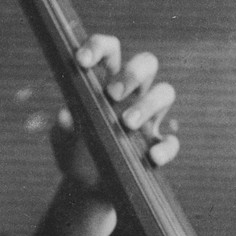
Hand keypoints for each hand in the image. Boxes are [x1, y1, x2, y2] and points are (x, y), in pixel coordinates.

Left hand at [52, 33, 178, 191]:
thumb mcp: (63, 142)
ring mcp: (149, 117)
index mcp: (106, 81)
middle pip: (146, 62)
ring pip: (165, 92)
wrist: (87, 187)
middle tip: (112, 93)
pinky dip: (166, 147)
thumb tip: (65, 116)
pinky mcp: (159, 145)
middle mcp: (132, 93)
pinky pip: (172, 140)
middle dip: (132, 73)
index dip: (98, 47)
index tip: (82, 60)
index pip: (109, 50)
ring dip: (147, 105)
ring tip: (126, 123)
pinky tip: (152, 157)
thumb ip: (63, 130)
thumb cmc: (75, 153)